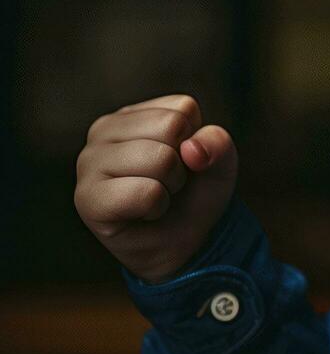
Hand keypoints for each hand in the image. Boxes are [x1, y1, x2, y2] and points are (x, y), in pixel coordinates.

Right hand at [73, 95, 238, 283]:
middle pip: (171, 127)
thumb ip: (219, 144)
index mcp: (134, 114)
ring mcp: (88, 162)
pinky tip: (144, 213)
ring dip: (172, 186)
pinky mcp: (87, 198)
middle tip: (169, 184)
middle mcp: (104, 131)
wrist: (182, 245)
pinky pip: (145, 193)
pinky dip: (157, 207)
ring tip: (156, 197)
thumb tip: (191, 148)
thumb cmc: (193, 196)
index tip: (184, 162)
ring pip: (159, 158)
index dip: (196, 141)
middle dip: (184, 163)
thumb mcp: (220, 165)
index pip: (183, 108)